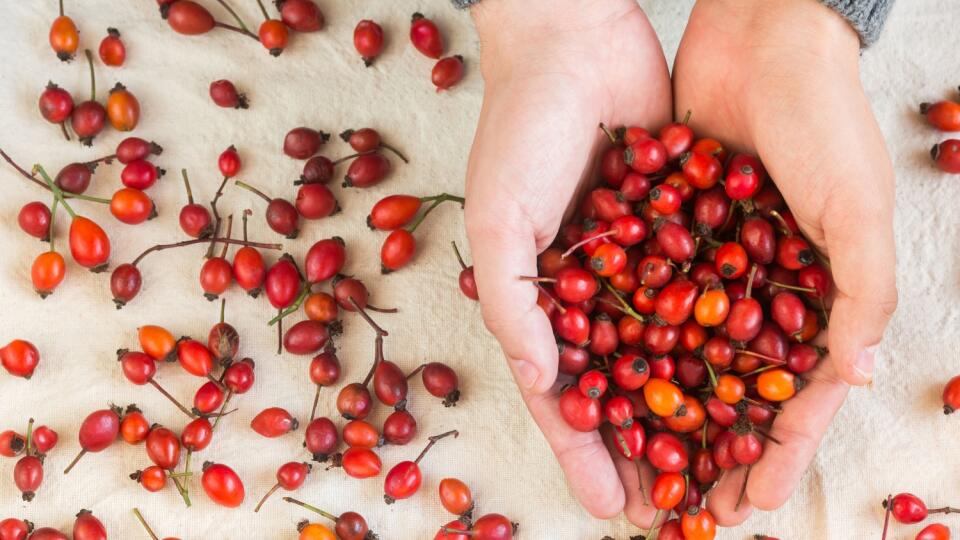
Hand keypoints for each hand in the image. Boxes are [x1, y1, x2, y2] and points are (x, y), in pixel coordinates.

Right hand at [463, 0, 671, 521]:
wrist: (575, 42)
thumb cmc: (520, 130)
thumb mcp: (499, 217)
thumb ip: (515, 302)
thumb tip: (539, 381)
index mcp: (536, 300)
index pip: (561, 394)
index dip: (584, 453)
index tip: (613, 503)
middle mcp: (585, 293)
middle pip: (619, 387)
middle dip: (642, 449)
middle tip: (672, 506)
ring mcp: (632, 266)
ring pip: (664, 353)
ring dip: (686, 409)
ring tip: (717, 463)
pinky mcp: (675, 232)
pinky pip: (699, 293)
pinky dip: (718, 339)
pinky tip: (747, 378)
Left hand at [671, 0, 897, 525]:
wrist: (759, 37)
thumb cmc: (823, 118)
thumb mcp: (855, 205)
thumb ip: (862, 289)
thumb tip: (856, 374)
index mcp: (818, 293)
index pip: (798, 396)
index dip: (779, 454)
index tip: (752, 507)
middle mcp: (763, 287)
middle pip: (732, 388)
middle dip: (710, 448)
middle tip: (680, 506)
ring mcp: (713, 262)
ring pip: (682, 354)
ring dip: (662, 409)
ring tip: (633, 461)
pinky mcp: (669, 232)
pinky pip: (645, 297)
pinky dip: (627, 339)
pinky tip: (602, 380)